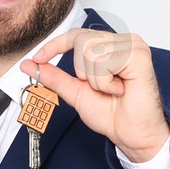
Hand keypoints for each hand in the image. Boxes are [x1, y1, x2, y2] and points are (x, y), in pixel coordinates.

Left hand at [22, 29, 169, 162]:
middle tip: (100, 87)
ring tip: (112, 89)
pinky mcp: (139, 55)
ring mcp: (133, 46)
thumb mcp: (75, 92)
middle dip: (82, 71)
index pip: (76, 34)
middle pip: (80, 40)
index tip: (37, 58)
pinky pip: (104, 61)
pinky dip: (105, 82)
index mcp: (109, 46)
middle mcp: (122, 41)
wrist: (130, 134)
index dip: (54, 45)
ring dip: (95, 80)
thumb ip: (55, 77)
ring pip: (90, 51)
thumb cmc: (112, 114)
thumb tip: (30, 65)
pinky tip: (120, 89)